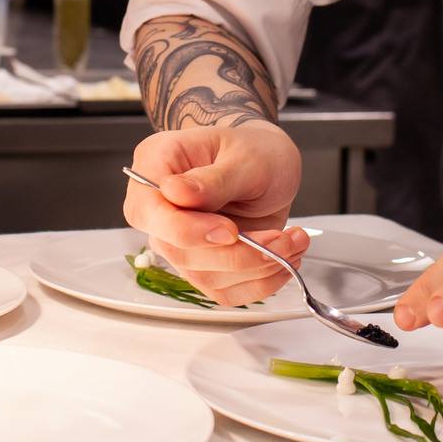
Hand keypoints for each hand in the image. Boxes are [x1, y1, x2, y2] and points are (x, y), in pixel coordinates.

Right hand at [123, 121, 305, 305]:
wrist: (272, 165)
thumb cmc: (255, 150)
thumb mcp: (244, 156)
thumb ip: (211, 180)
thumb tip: (173, 192)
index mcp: (155, 165)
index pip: (150, 212)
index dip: (187, 231)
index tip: (230, 231)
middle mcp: (159, 208)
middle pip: (179, 251)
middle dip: (238, 254)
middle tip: (281, 239)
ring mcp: (178, 240)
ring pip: (204, 276)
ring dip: (257, 268)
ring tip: (292, 242)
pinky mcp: (201, 264)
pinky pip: (223, 291)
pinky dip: (260, 282)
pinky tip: (283, 260)